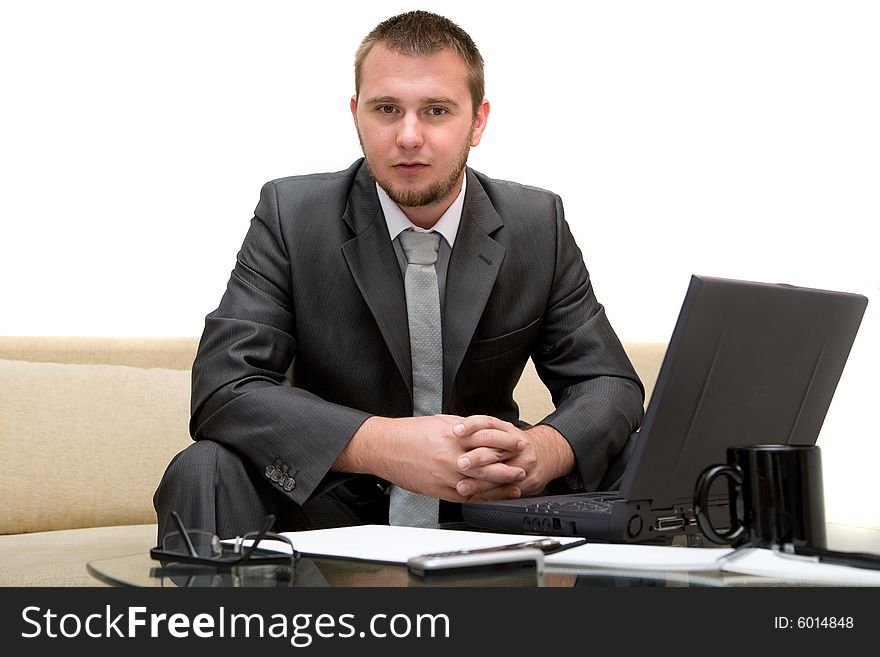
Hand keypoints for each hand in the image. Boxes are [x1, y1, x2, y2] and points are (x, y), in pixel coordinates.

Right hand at [334, 415, 525, 501]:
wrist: (385, 447)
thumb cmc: (409, 433)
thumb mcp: (440, 422)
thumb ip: (462, 428)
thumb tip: (480, 430)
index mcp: (454, 436)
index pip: (488, 441)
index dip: (506, 444)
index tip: (518, 445)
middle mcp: (452, 456)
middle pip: (488, 465)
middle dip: (508, 468)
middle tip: (523, 469)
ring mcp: (445, 475)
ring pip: (479, 484)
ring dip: (500, 487)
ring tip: (514, 487)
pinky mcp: (438, 489)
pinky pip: (464, 496)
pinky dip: (480, 498)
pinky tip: (490, 498)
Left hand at [452, 416, 574, 500]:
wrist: (546, 454)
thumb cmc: (515, 444)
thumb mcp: (501, 431)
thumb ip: (479, 431)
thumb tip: (451, 427)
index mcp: (507, 430)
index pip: (489, 423)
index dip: (472, 426)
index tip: (456, 431)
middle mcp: (517, 446)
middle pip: (495, 450)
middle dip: (476, 458)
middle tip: (459, 463)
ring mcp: (524, 464)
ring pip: (501, 474)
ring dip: (479, 483)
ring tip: (462, 486)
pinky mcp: (529, 482)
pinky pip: (507, 491)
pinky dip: (489, 496)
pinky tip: (475, 498)